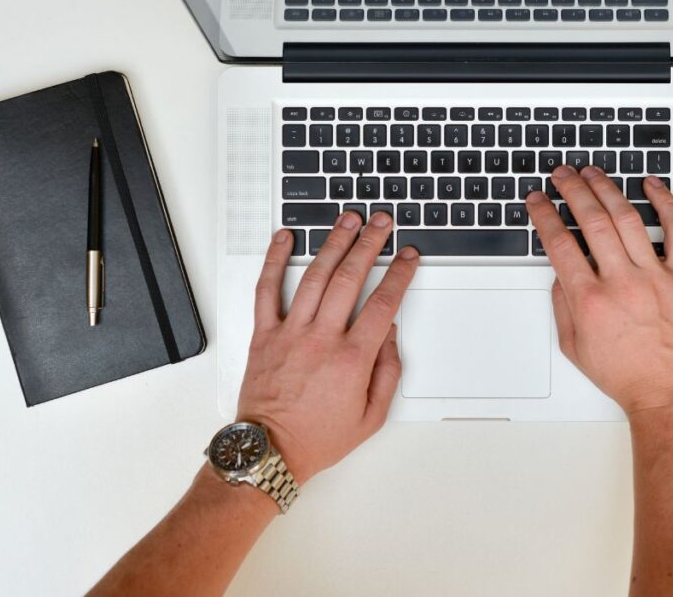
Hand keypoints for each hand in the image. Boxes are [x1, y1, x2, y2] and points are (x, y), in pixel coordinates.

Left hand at [237, 212, 418, 482]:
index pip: (383, 303)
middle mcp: (321, 339)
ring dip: (333, 243)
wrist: (269, 452)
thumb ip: (388, 372)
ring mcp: (289, 333)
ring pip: (315, 276)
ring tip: (347, 220)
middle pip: (350, 278)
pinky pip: (267, 289)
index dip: (400, 274)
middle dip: (370, 244)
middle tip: (381, 223)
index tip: (408, 257)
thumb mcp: (371, 417)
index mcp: (351, 359)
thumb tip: (390, 334)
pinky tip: (285, 238)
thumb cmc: (317, 438)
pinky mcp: (264, 335)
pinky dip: (275, 260)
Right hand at [526, 166, 672, 417]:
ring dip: (606, 189)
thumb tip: (561, 272)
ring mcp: (655, 276)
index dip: (544, 215)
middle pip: (592, 221)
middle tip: (562, 175)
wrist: (668, 393)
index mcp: (591, 300)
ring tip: (593, 173)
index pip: (560, 243)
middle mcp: (622, 283)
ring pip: (627, 218)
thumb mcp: (574, 346)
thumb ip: (562, 305)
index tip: (538, 201)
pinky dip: (665, 203)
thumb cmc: (625, 374)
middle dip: (572, 190)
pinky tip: (651, 185)